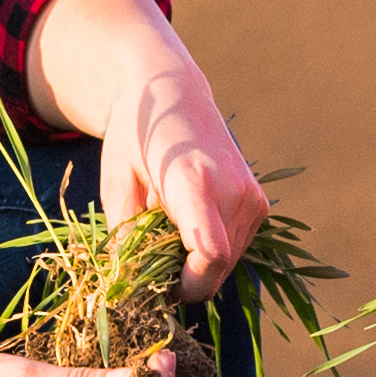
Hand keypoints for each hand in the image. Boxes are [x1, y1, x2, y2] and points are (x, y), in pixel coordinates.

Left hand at [96, 54, 266, 290]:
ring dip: (199, 265)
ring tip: (168, 234)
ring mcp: (252, 197)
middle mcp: (233, 192)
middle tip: (153, 263)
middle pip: (218, 269)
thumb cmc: (136, 134)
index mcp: (195, 183)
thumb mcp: (116, 181)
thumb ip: (124, 236)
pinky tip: (188, 225)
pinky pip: (236, 247)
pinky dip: (213, 250)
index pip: (210, 256)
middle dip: (186, 280)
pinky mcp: (259, 201)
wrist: (173, 91)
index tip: (159, 285)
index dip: (187, 285)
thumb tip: (128, 284)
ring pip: (229, 263)